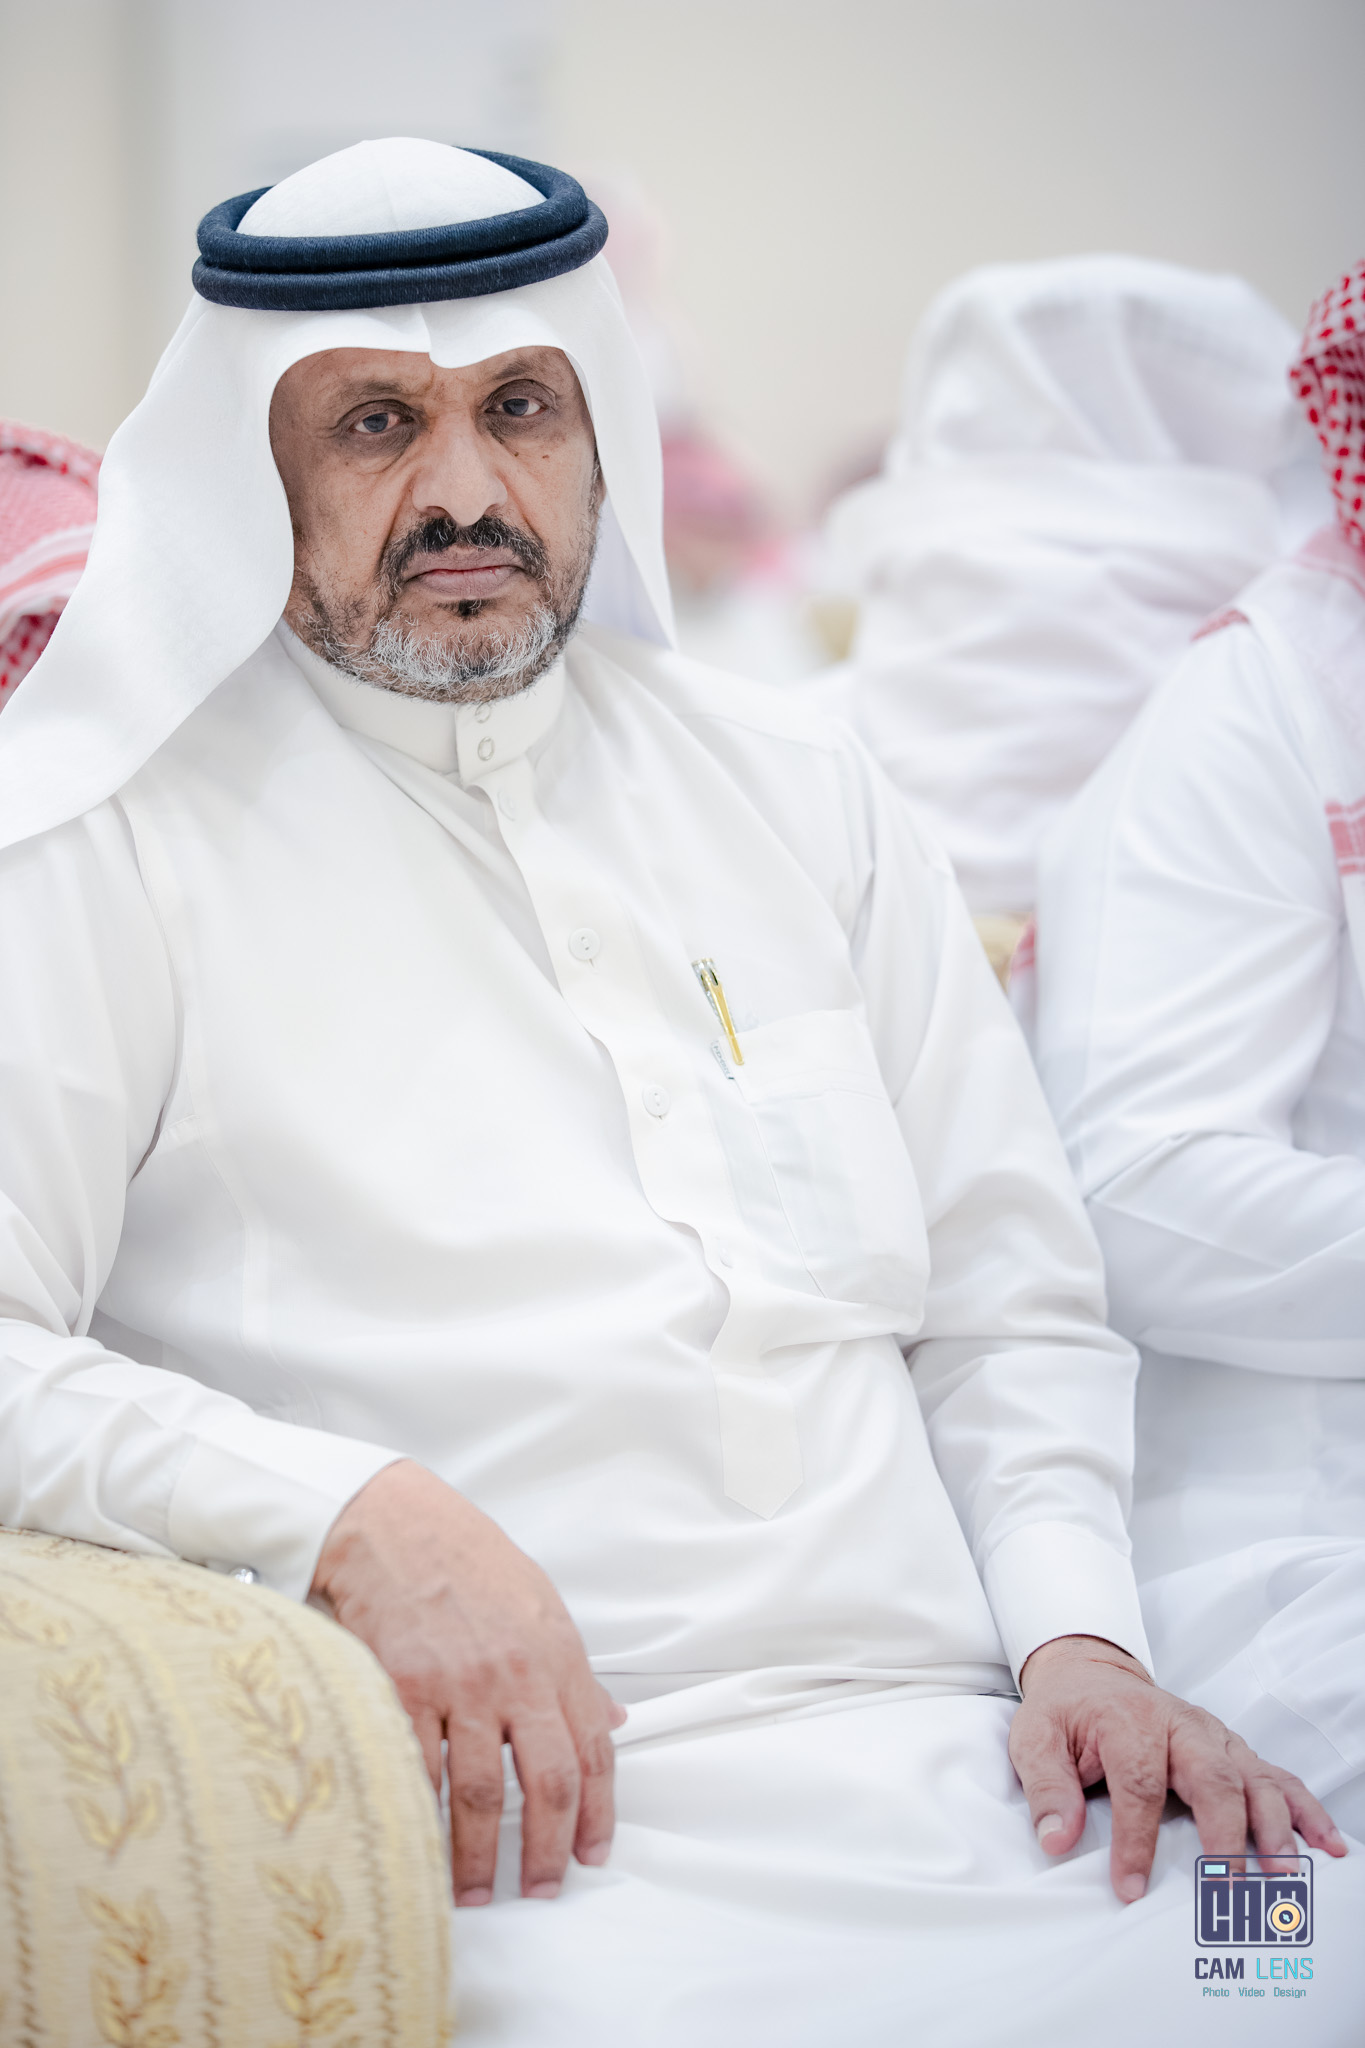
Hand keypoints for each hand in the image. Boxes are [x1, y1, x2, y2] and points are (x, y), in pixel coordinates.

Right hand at [312, 1459, 625, 1906]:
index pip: (593, 1751)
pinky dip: (422, 1817)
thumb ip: (575, 1672)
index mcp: (556, 1656)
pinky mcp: (404, 1690)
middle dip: (547, 1851)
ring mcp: (459, 1686)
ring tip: (477, 1892)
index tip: (590, 1856)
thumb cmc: (468, 1559)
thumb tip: (611, 1722)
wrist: (395, 1522)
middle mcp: (515, 1676)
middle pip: (546, 1784)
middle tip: (540, 1890)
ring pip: (481, 1793)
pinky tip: (422, 1846)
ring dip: (479, 1856)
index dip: (596, 1814)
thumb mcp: (541, 1605)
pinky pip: (418, 1771)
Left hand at [1011, 1634, 1346, 1902]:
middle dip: (1224, 1832)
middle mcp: (1180, 1725)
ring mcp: (1213, 1737)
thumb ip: (1046, 1787)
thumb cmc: (1067, 1712)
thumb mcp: (1035, 1739)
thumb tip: (1056, 1838)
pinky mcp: (1233, 1750)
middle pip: (1212, 1777)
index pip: (1138, 1783)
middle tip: (1228, 1883)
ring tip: (1283, 1871)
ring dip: (1273, 1825)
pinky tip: (1326, 1843)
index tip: (1131, 1887)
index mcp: (1129, 1721)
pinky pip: (1276, 1777)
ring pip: (1253, 1778)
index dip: (1135, 1839)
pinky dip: (1304, 1809)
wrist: (1092, 1673)